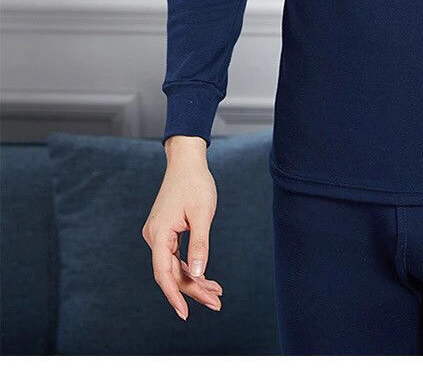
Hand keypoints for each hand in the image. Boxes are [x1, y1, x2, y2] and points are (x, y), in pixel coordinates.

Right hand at [141, 139, 222, 319]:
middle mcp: (154, 237)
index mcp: (159, 233)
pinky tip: (207, 278)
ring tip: (216, 293)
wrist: (187, 161)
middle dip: (193, 289)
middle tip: (216, 302)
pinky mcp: (165, 233)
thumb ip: (200, 245)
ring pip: (174, 267)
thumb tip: (196, 274)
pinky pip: (176, 257)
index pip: (163, 273)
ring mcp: (158, 235)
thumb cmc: (196, 183)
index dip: (174, 296)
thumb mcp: (202, 214)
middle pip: (171, 273)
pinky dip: (191, 268)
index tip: (185, 313)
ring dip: (194, 281)